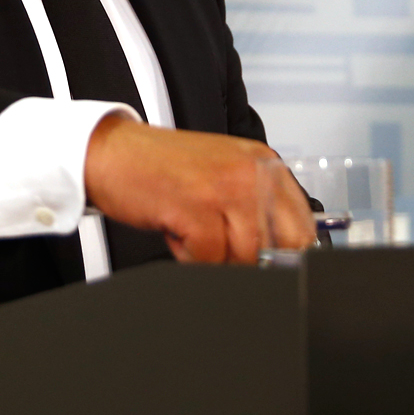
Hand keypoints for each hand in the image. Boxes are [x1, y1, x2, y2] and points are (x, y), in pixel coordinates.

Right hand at [81, 113, 314, 262]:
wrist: (111, 152)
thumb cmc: (163, 168)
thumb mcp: (223, 177)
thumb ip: (257, 206)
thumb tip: (284, 254)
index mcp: (263, 163)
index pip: (302, 226)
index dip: (285, 254)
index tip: (265, 262)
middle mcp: (251, 172)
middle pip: (280, 245)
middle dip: (251, 259)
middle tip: (221, 247)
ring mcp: (225, 188)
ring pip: (245, 256)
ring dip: (215, 257)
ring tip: (193, 231)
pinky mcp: (197, 208)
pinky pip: (210, 259)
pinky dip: (189, 255)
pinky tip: (176, 230)